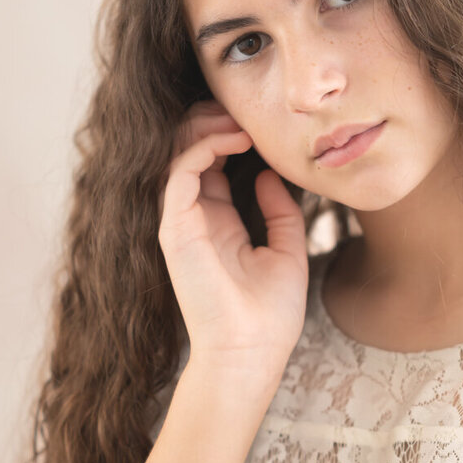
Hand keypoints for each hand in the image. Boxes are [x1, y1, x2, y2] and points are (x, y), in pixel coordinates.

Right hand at [159, 99, 308, 372]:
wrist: (253, 353)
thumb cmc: (270, 315)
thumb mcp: (287, 251)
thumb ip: (280, 212)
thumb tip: (270, 175)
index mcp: (217, 221)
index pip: (210, 160)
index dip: (231, 133)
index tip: (262, 122)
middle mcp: (193, 217)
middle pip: (188, 148)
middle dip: (214, 119)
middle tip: (246, 109)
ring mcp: (180, 221)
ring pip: (178, 151)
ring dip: (208, 126)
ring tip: (242, 119)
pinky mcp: (176, 228)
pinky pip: (180, 171)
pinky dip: (204, 145)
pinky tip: (236, 139)